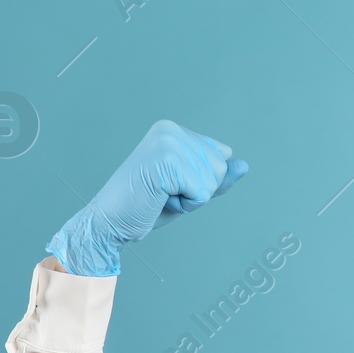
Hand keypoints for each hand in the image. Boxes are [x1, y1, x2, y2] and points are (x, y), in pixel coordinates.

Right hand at [46, 120, 248, 275]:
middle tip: (163, 194)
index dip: (202, 181)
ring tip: (160, 196)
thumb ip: (217, 177)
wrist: (109, 223)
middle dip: (198, 191)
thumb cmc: (147, 206)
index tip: (170, 185)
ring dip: (191, 199)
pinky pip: (202, 192)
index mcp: (173, 130)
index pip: (221, 156)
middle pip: (220, 168)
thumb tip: (244, 165)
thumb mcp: (189, 189)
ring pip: (213, 181)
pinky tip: (159, 200)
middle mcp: (170, 130)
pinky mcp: (166, 162)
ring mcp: (168, 143)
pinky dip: (185, 205)